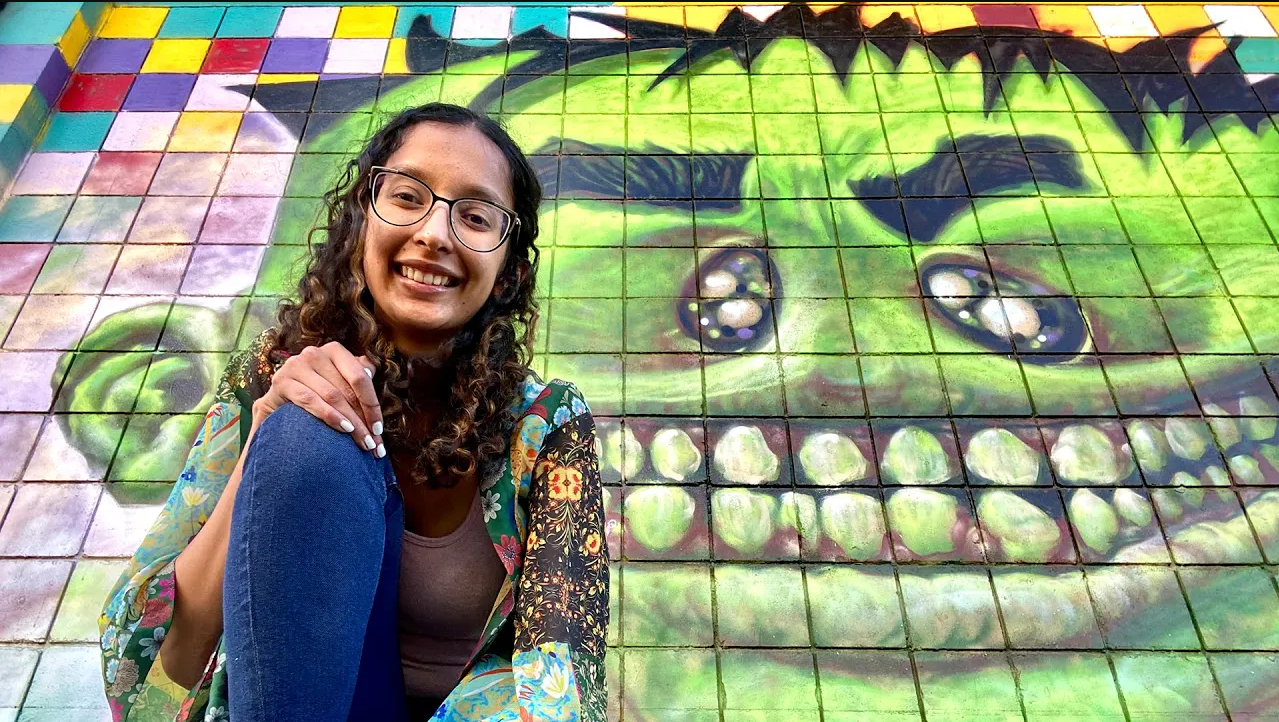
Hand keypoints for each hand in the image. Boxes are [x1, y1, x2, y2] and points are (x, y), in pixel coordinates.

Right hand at [252, 342, 384, 456]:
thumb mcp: (339, 381)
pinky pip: (310, 400)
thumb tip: (373, 373)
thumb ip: (357, 375)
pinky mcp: (282, 381)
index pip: (360, 377)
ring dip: (351, 422)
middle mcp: (315, 353)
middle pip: (347, 390)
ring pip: (332, 396)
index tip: (380, 429)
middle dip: (364, 420)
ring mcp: (296, 365)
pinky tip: (343, 428)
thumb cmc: (315, 393)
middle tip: (374, 444)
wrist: (278, 405)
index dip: (372, 404)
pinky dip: (329, 415)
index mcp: (334, 350)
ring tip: (363, 442)